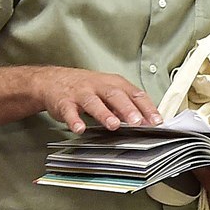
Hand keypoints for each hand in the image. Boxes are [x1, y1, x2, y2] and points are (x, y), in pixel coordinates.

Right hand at [32, 66, 162, 132]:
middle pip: (116, 95)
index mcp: (114, 83)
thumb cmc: (86, 87)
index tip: (156, 120)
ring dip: (104, 114)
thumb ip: (127, 105)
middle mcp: (98, 86)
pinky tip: (79, 129)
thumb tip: (147, 120)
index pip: (134, 93)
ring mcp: (81, 94)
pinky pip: (69, 112)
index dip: (146, 107)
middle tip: (138, 122)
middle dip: (128, 109)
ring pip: (94, 102)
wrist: (53, 80)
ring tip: (113, 125)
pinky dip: (74, 120)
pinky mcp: (64, 102)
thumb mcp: (109, 91)